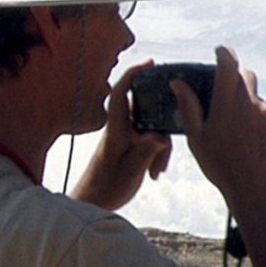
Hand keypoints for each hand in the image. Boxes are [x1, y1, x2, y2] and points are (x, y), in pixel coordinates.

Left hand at [71, 60, 172, 209]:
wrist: (92, 203)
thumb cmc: (106, 186)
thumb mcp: (130, 170)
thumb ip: (146, 150)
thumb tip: (160, 136)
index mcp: (116, 129)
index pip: (122, 93)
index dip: (135, 74)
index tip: (151, 64)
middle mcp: (120, 129)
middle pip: (146, 110)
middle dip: (162, 123)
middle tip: (172, 134)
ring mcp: (125, 138)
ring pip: (151, 129)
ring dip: (160, 147)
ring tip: (158, 170)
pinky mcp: (129, 147)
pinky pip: (149, 141)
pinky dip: (156, 154)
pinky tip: (155, 173)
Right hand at [178, 45, 265, 209]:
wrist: (257, 189)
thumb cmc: (221, 166)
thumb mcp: (197, 138)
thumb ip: (189, 106)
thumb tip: (178, 82)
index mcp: (227, 105)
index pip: (228, 65)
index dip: (224, 53)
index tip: (219, 51)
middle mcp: (250, 104)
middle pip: (245, 75)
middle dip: (234, 78)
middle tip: (223, 94)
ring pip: (256, 95)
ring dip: (246, 101)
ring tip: (236, 128)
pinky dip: (257, 116)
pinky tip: (250, 138)